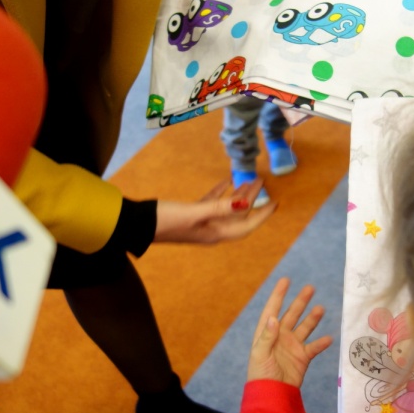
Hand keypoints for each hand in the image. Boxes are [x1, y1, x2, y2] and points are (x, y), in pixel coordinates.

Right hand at [154, 178, 275, 243]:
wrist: (137, 225)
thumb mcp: (195, 212)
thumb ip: (221, 207)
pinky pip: (211, 203)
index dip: (262, 214)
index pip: (247, 224)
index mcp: (216, 233)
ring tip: (248, 179)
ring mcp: (201, 223)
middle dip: (252, 199)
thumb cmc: (166, 220)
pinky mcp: (190, 215)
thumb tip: (245, 203)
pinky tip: (225, 181)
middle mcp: (212, 230)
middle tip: (261, 182)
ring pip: (226, 208)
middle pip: (239, 215)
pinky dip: (220, 192)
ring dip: (238, 194)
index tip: (276, 202)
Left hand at [247, 277, 331, 386]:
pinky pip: (314, 347)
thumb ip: (268, 336)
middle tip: (310, 288)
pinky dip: (321, 343)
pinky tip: (329, 338)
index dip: (279, 294)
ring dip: (313, 318)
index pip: (273, 309)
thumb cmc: (260, 373)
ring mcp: (292, 346)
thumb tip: (274, 317)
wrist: (272, 393)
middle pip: (292, 314)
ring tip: (321, 308)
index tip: (286, 280)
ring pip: (305, 327)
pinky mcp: (302, 357)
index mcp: (268, 332)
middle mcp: (281, 336)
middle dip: (300, 301)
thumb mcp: (260, 353)